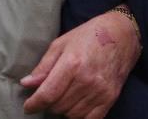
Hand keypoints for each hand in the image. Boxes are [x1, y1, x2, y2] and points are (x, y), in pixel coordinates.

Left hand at [21, 10, 141, 117]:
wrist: (121, 35)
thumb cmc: (88, 36)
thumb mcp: (61, 44)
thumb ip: (44, 66)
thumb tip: (26, 84)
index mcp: (72, 63)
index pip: (48, 94)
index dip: (34, 104)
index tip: (28, 107)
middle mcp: (87, 80)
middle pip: (58, 106)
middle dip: (48, 103)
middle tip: (48, 94)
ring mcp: (100, 91)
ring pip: (72, 114)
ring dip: (63, 109)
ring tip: (63, 96)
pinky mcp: (110, 98)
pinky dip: (79, 116)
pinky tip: (74, 106)